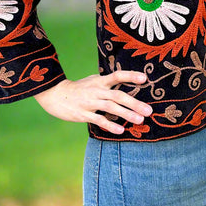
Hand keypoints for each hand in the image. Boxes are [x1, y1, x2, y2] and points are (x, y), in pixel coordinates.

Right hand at [33, 71, 152, 134]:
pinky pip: (99, 120)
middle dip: (135, 103)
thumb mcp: (93, 81)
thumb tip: (126, 82)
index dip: (131, 76)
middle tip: (149, 110)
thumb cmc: (79, 88)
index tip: (144, 78)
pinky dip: (110, 125)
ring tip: (140, 120)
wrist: (56, 95)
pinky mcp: (83, 114)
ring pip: (111, 108)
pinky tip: (121, 130)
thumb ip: (108, 83)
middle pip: (118, 95)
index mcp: (100, 81)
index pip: (117, 75)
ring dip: (126, 114)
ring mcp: (90, 102)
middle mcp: (96, 90)